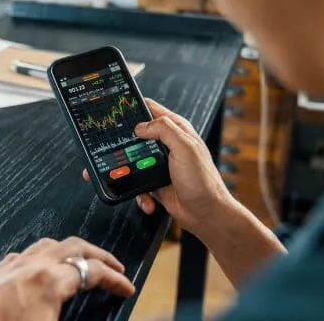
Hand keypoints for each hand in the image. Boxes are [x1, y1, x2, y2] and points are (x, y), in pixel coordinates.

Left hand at [0, 237, 134, 320]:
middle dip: (99, 255)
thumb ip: (71, 315)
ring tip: (82, 260)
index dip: (116, 279)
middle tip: (113, 266)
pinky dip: (43, 256)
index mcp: (51, 280)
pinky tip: (42, 267)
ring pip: (49, 244)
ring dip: (71, 250)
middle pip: (75, 246)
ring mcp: (13, 266)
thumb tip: (82, 314)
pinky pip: (26, 254)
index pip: (94, 271)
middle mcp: (33, 265)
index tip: (126, 287)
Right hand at [83, 99, 232, 236]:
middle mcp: (168, 144)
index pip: (151, 110)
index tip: (118, 113)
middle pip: (137, 136)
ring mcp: (160, 164)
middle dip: (125, 145)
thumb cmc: (203, 181)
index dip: (134, 108)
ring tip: (134, 180)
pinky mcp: (155, 181)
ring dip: (130, 173)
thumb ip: (164, 130)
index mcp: (177, 130)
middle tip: (117, 151)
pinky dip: (140, 194)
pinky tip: (149, 199)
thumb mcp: (185, 148)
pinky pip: (138, 184)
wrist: (206, 214)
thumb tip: (141, 125)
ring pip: (133, 161)